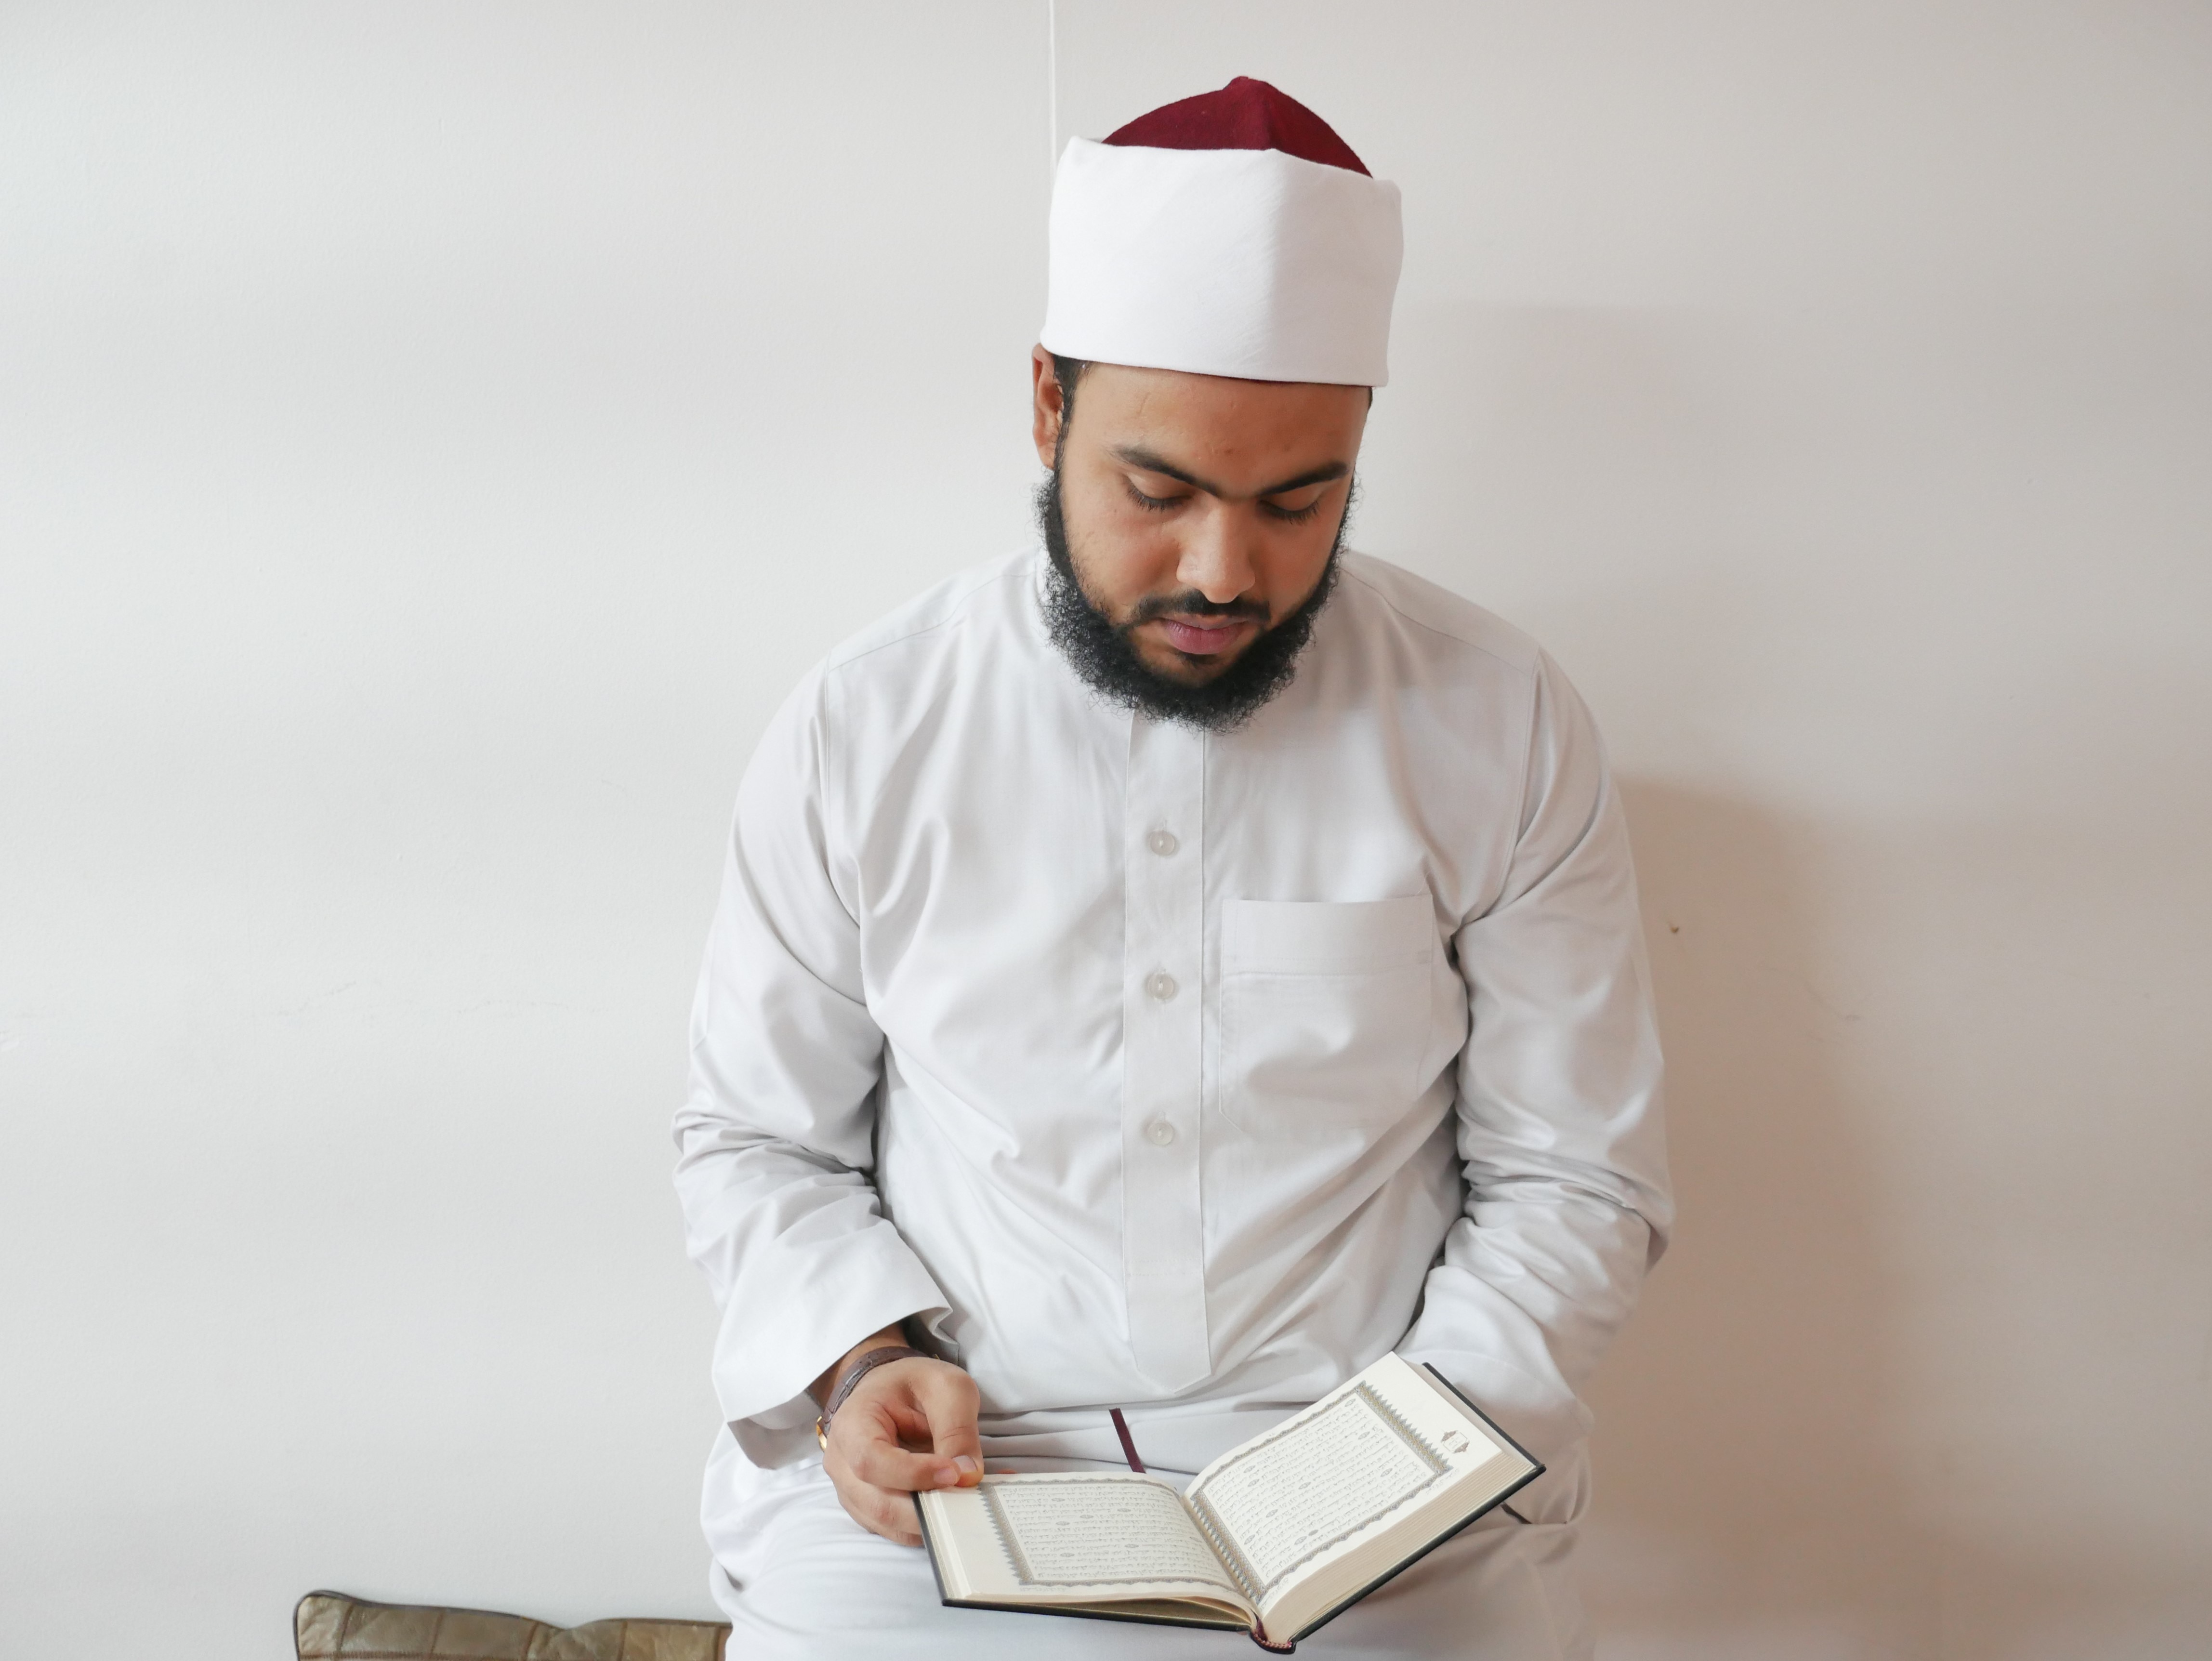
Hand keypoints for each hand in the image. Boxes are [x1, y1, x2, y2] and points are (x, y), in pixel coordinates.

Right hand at [819, 1344, 981, 1545]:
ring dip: (928, 1520)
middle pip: (879, 1503)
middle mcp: (842, 1462)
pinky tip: (949, 1508)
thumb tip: (968, 1476)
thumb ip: (957, 1428)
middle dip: (927, 1507)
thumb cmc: (913, 1384)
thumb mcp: (946, 1388)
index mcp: (853, 1423)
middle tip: (966, 1498)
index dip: (912, 1474)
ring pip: (887, 1523)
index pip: (871, 1460)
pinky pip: (894, 1529)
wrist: (890, 1390)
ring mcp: (851, 1489)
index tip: (953, 1472)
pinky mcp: (868, 1507)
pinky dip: (924, 1526)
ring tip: (962, 1503)